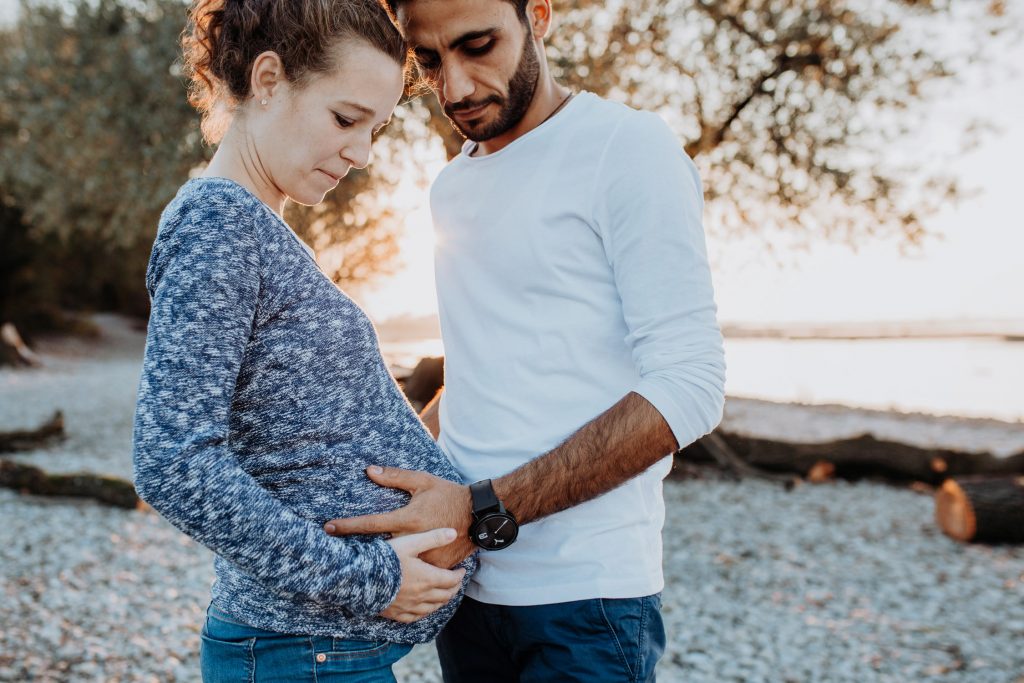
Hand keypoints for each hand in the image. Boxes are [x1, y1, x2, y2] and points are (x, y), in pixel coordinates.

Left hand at [324, 466, 476, 568]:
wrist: (479, 516)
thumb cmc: (449, 495)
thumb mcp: (423, 481)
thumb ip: (396, 477)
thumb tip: (370, 471)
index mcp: (408, 518)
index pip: (372, 523)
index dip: (348, 525)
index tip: (328, 527)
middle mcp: (414, 540)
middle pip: (378, 550)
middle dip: (358, 552)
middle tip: (334, 554)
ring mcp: (425, 557)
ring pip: (396, 565)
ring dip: (379, 566)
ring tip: (357, 569)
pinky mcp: (435, 567)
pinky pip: (414, 572)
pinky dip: (401, 573)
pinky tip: (389, 576)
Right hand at [381, 528, 466, 622]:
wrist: (361, 577)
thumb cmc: (387, 558)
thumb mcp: (411, 542)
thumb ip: (433, 538)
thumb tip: (454, 533)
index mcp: (428, 579)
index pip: (451, 580)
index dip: (459, 576)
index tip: (462, 570)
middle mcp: (421, 596)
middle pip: (445, 596)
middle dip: (454, 588)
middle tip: (456, 582)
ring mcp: (409, 606)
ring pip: (432, 608)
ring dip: (442, 601)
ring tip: (445, 595)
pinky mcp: (396, 613)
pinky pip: (415, 617)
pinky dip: (424, 613)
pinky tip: (424, 609)